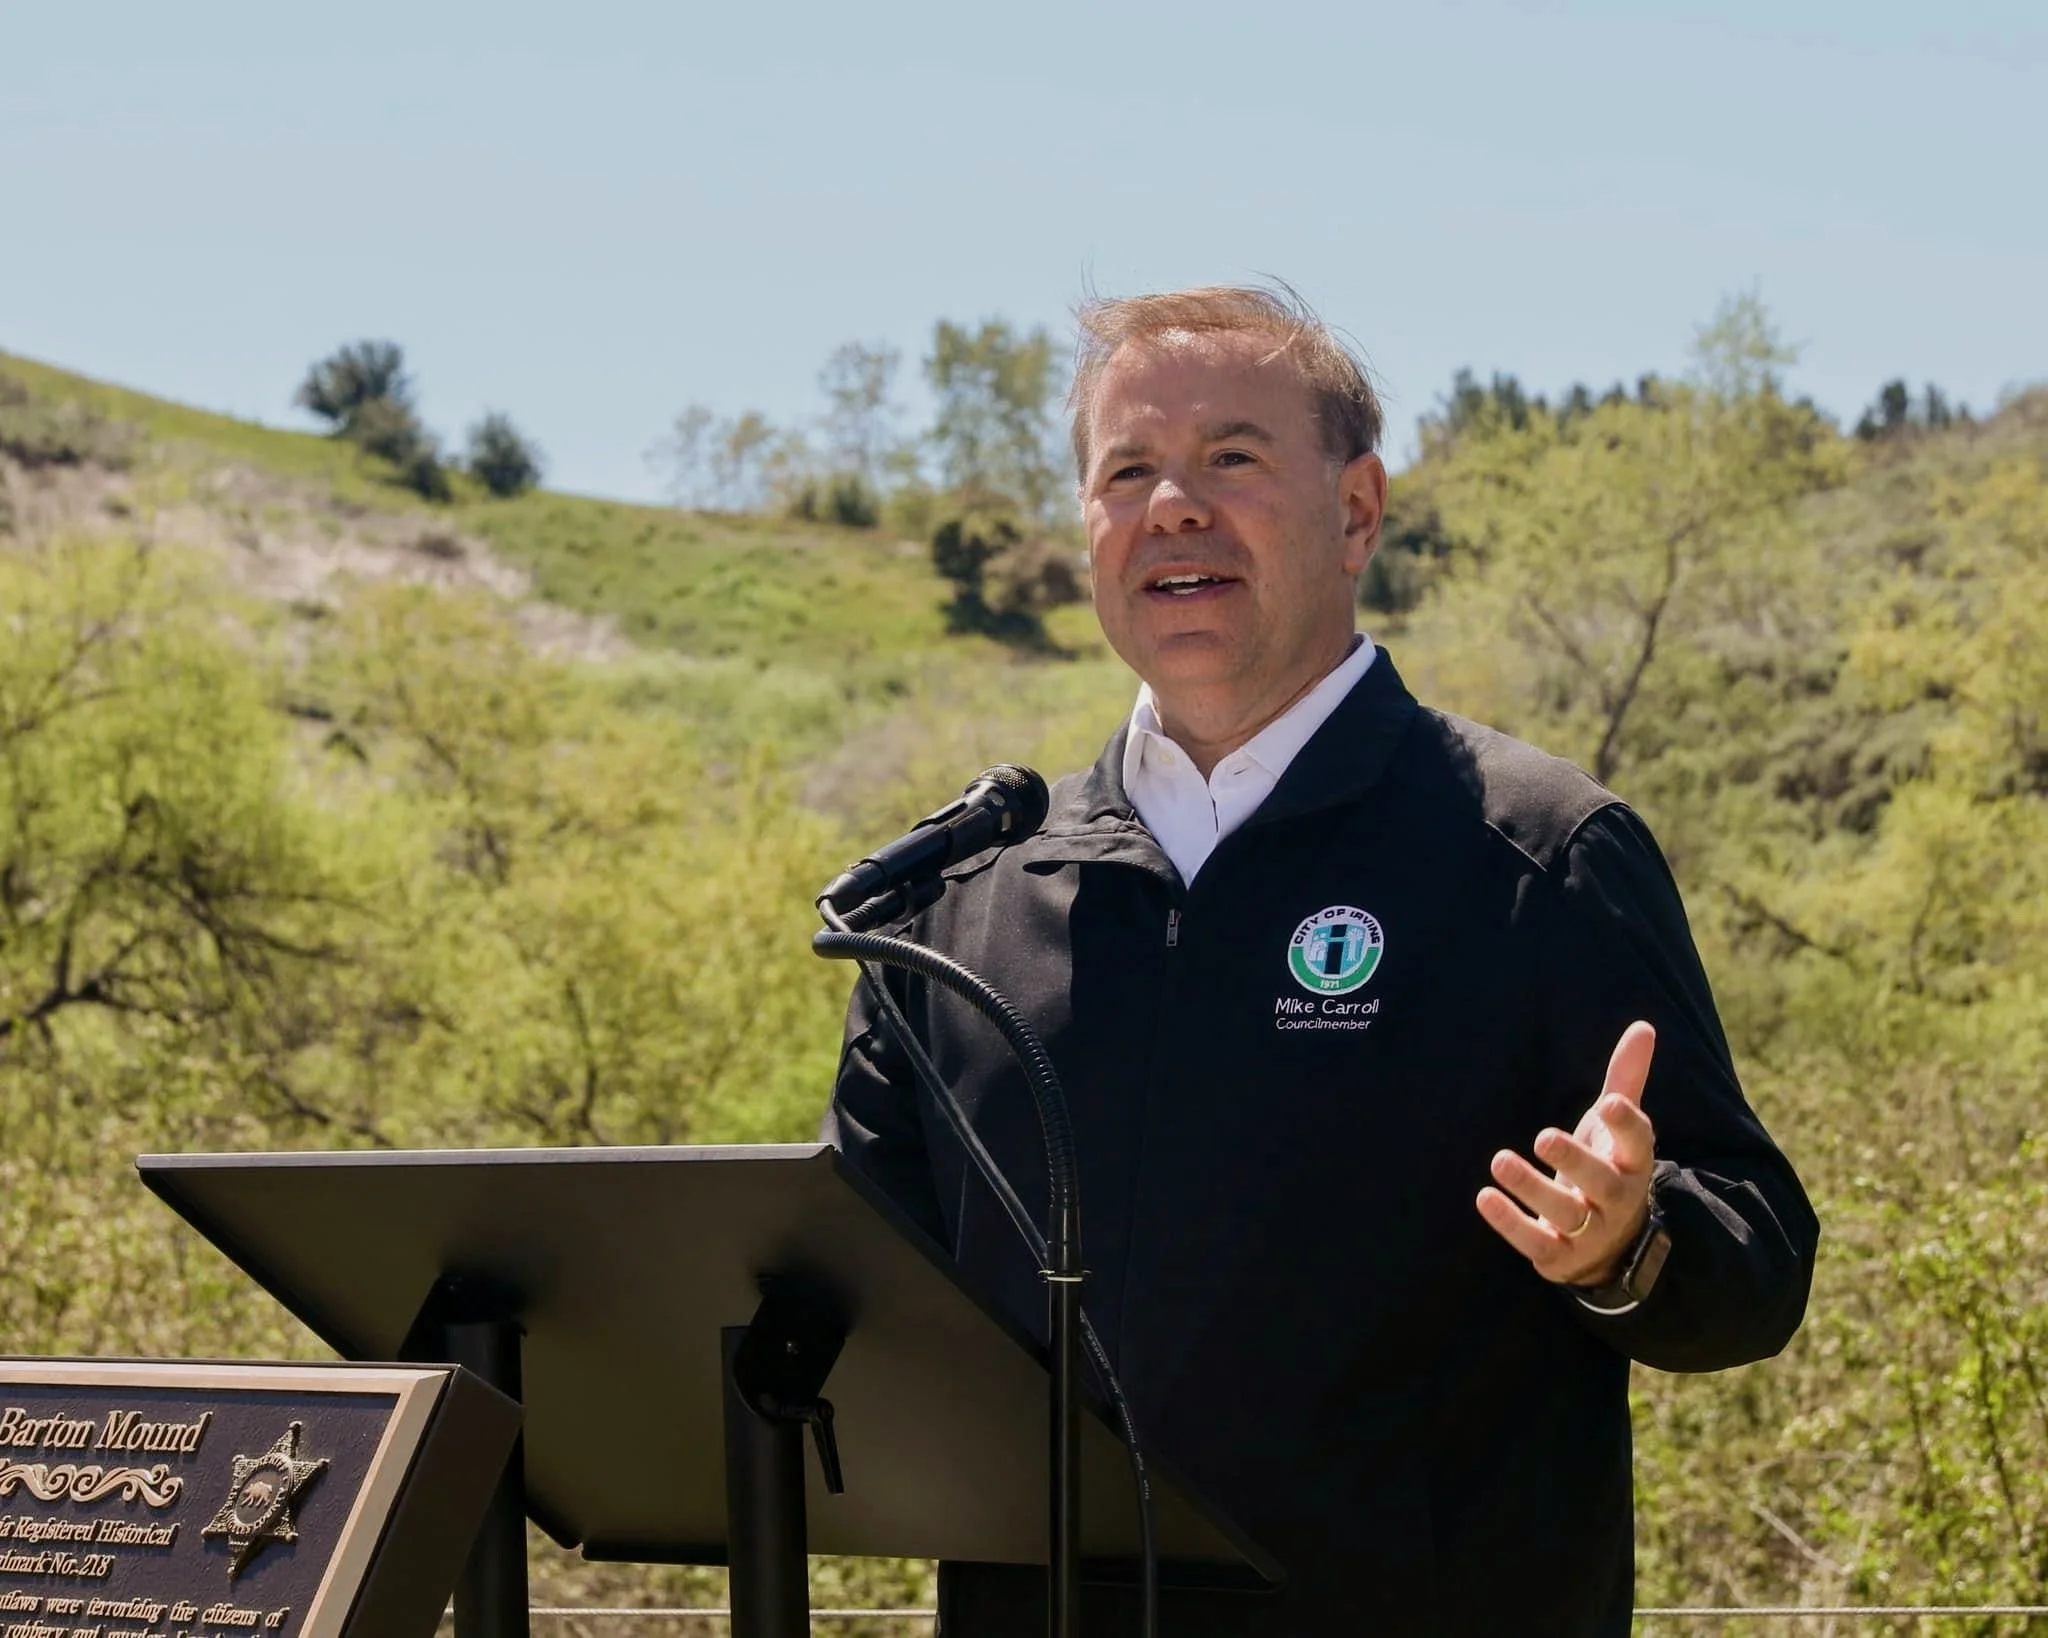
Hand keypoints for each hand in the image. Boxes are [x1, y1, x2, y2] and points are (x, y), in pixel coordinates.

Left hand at [1476, 1021, 1656, 1287]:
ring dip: (1531, 1188)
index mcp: (1633, 1164)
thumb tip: (1643, 1026)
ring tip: (1499, 1160)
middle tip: (1543, 1136)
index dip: (1626, 1125)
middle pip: (1602, 1182)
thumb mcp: (1616, 1130)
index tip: (1608, 1103)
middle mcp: (1617, 1200)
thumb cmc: (1608, 1169)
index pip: (1638, 1143)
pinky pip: (1536, 1242)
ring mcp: (1590, 1232)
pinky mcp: (1559, 1257)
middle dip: (1574, 1160)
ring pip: (1565, 1213)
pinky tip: (1485, 1196)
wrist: (1612, 1247)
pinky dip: (1510, 1222)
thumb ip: (1626, 1080)